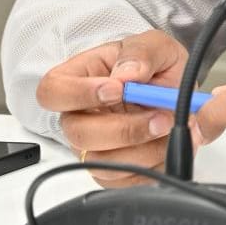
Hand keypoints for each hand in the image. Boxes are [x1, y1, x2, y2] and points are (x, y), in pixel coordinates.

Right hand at [36, 29, 199, 186]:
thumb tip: (128, 73)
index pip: (53, 91)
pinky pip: (123, 180)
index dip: (79, 94)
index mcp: (78, 78)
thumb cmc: (152, 65)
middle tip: (160, 116)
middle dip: (124, 129)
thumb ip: (140, 53)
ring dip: (143, 149)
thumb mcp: (154, 44)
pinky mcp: (112, 170)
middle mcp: (79, 116)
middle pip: (78, 134)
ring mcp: (93, 146)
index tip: (117, 89)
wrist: (172, 89)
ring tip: (172, 127)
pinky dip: (152, 164)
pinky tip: (168, 143)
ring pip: (101, 162)